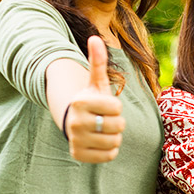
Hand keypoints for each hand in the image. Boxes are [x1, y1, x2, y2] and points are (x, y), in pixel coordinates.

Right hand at [65, 36, 124, 161]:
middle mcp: (75, 122)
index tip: (104, 105)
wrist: (74, 121)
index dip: (116, 106)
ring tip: (102, 130)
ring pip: (115, 141)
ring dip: (114, 136)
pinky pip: (109, 155)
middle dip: (117, 122)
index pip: (117, 107)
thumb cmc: (91, 101)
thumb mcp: (96, 82)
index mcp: (81, 102)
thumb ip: (98, 62)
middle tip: (105, 118)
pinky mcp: (78, 155)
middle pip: (119, 126)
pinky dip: (109, 150)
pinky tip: (98, 141)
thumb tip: (95, 38)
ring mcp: (76, 140)